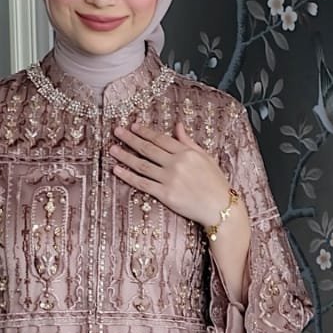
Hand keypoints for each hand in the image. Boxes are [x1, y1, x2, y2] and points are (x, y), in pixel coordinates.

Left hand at [110, 119, 235, 227]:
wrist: (220, 207)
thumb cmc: (216, 183)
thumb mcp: (205, 157)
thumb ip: (188, 141)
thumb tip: (177, 125)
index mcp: (186, 152)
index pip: (160, 139)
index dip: (145, 132)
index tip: (133, 125)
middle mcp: (176, 163)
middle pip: (148, 149)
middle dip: (130, 139)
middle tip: (117, 131)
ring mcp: (170, 179)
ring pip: (142, 165)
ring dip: (125, 156)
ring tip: (112, 149)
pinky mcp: (165, 195)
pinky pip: (142, 184)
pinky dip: (128, 176)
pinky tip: (117, 170)